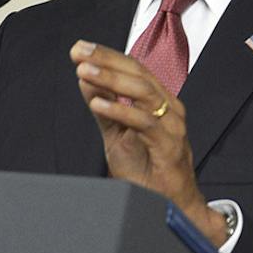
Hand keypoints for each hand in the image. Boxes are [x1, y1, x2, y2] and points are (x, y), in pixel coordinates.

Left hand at [70, 41, 228, 246]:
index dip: (106, 56)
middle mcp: (169, 107)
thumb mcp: (116, 135)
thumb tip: (86, 80)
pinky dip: (120, 110)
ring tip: (84, 72)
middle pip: (138, 74)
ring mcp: (172, 125)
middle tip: (80, 52)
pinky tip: (98, 103)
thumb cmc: (146, 170)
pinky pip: (144, 122)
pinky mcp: (170, 145)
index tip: (80, 48)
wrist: (169, 204)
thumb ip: (104, 108)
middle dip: (106, 60)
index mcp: (158, 101)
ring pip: (143, 92)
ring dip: (111, 79)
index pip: (133, 69)